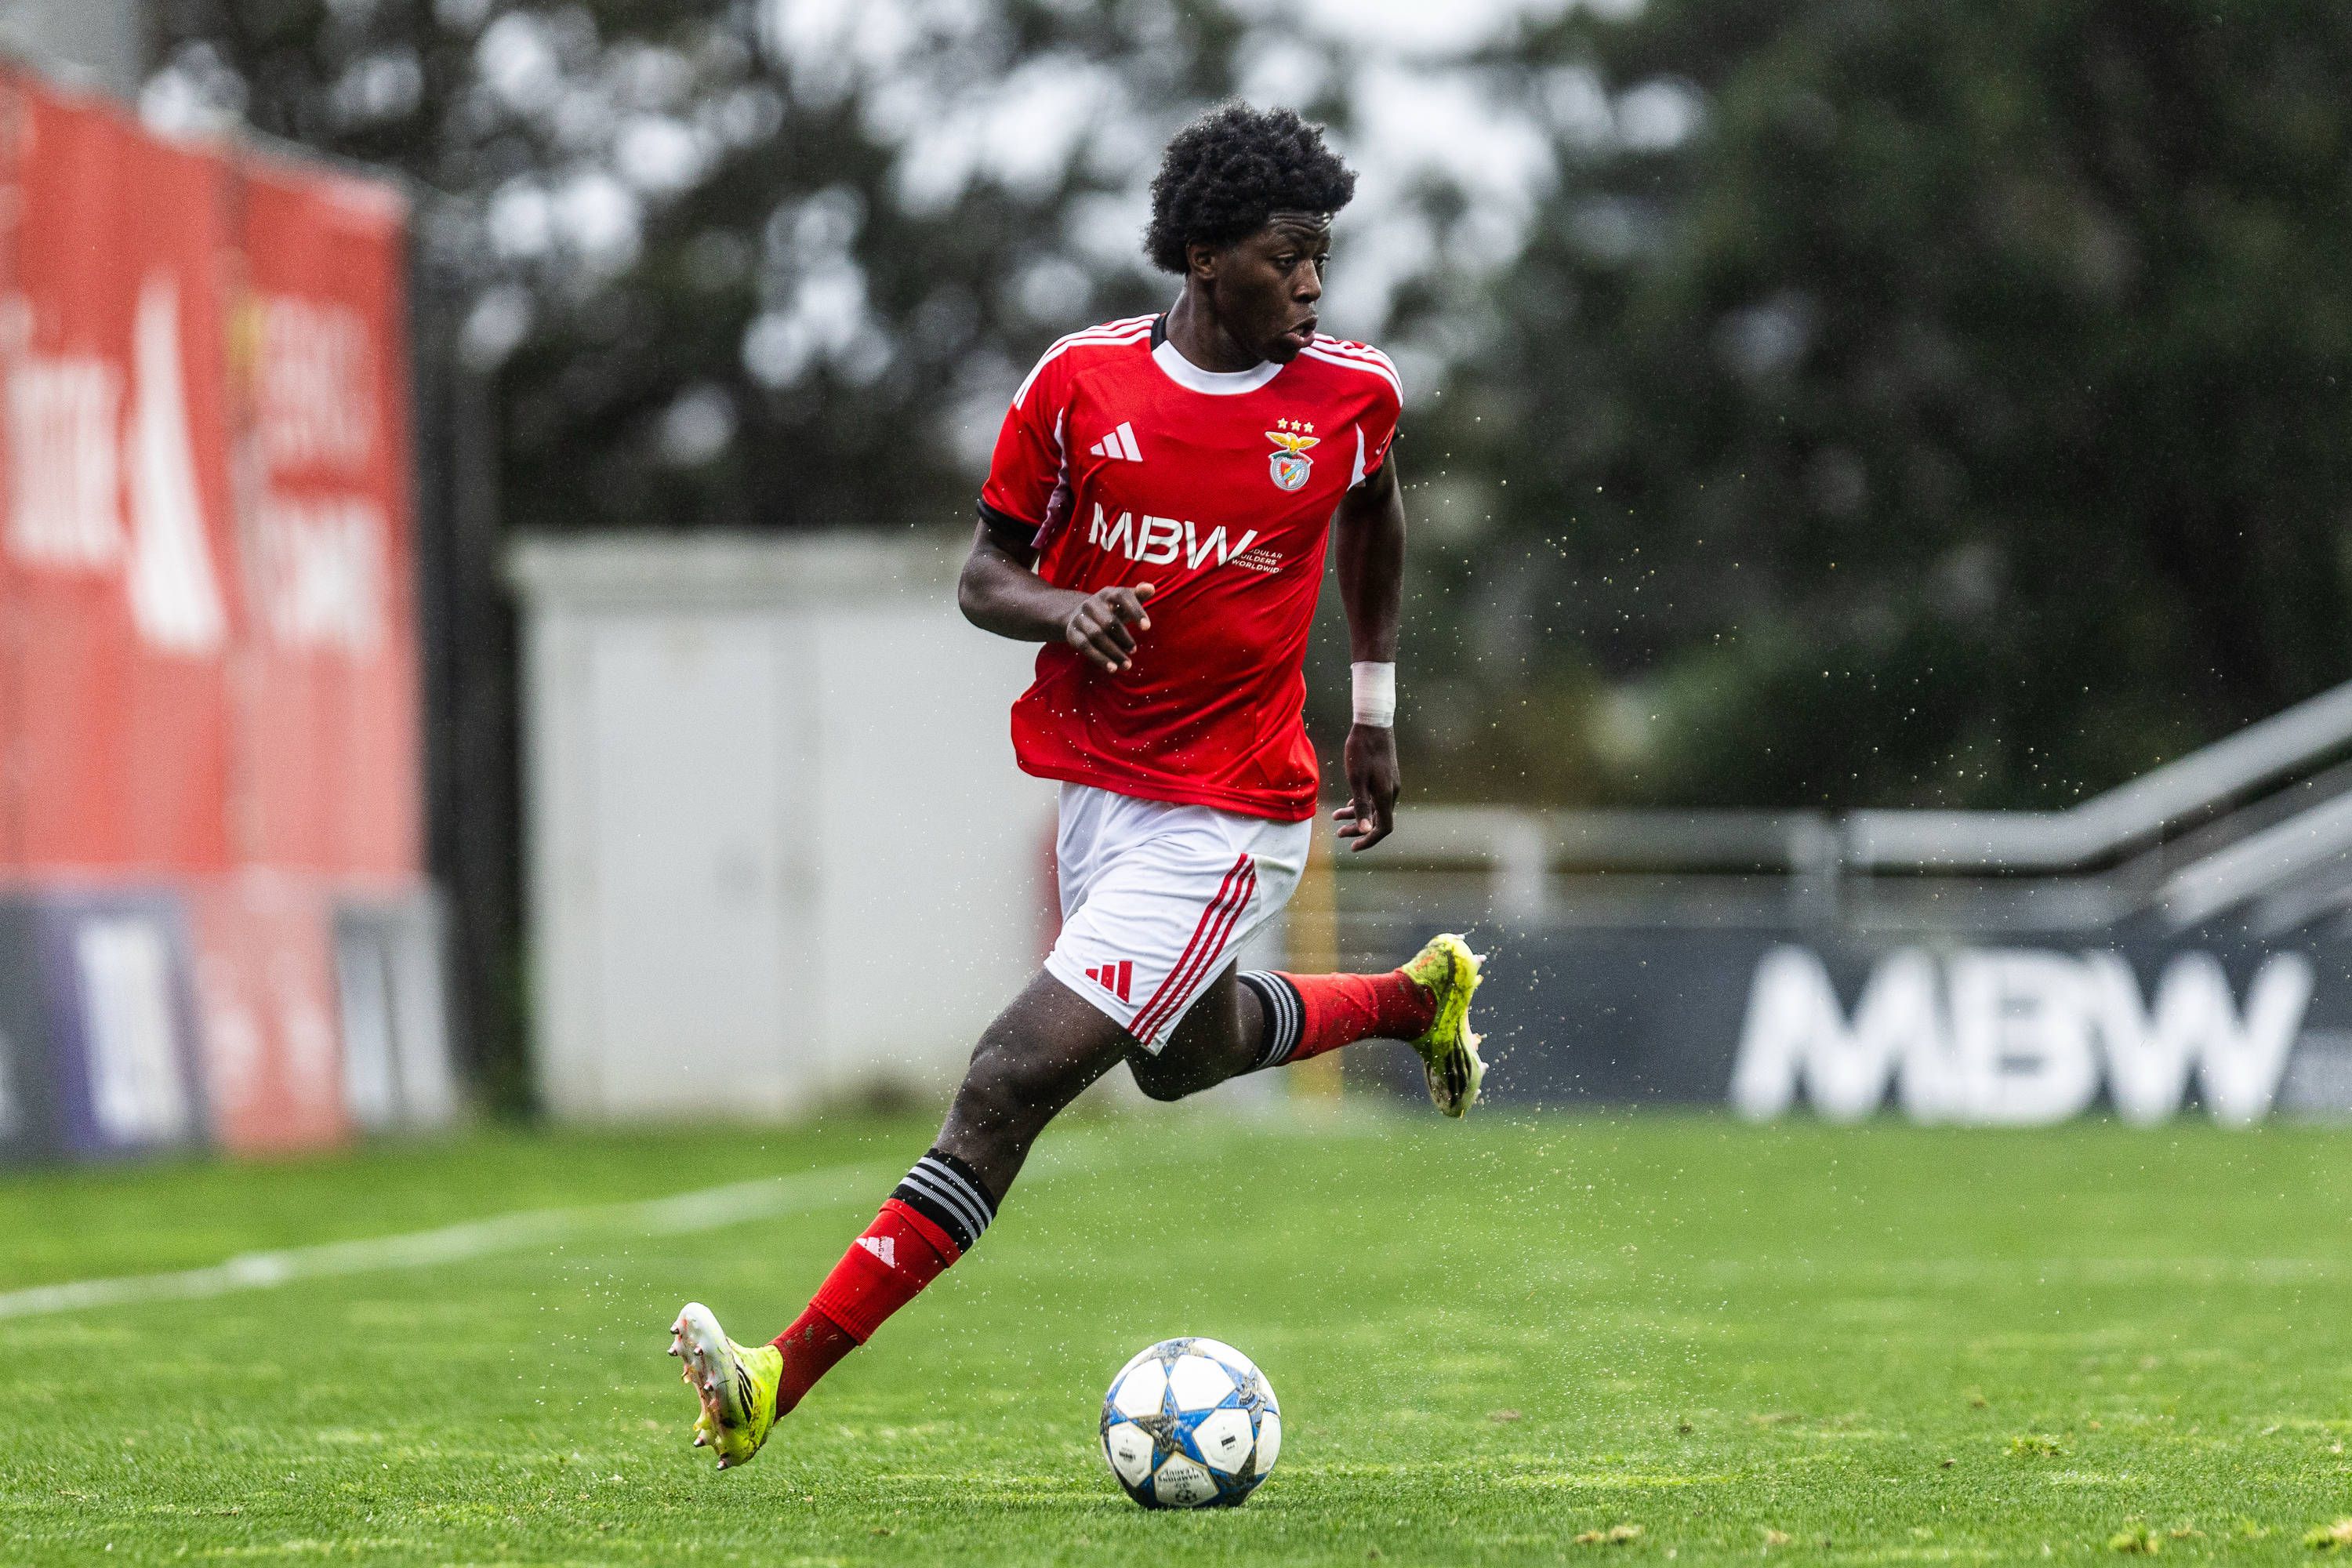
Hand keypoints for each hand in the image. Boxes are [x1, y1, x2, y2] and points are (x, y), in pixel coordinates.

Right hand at [1064, 582, 1155, 672]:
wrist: (1081, 615)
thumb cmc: (1112, 609)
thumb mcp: (1125, 601)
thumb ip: (1139, 595)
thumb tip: (1150, 588)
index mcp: (1108, 593)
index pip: (1122, 597)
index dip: (1135, 611)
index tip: (1147, 628)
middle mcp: (1092, 603)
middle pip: (1109, 622)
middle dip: (1124, 638)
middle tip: (1134, 650)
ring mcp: (1080, 618)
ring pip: (1097, 636)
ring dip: (1114, 652)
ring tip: (1127, 665)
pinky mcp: (1072, 632)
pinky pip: (1086, 647)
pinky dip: (1100, 658)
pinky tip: (1113, 668)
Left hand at [1333, 722, 1398, 851]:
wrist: (1373, 724)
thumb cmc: (1361, 751)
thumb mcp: (1356, 780)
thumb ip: (1360, 807)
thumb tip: (1365, 832)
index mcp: (1385, 796)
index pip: (1383, 828)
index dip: (1369, 840)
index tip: (1353, 847)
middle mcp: (1391, 792)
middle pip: (1377, 820)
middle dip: (1357, 829)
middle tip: (1338, 834)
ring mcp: (1389, 783)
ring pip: (1374, 808)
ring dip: (1356, 816)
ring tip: (1335, 817)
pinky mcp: (1385, 776)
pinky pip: (1375, 797)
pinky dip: (1361, 804)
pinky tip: (1347, 804)